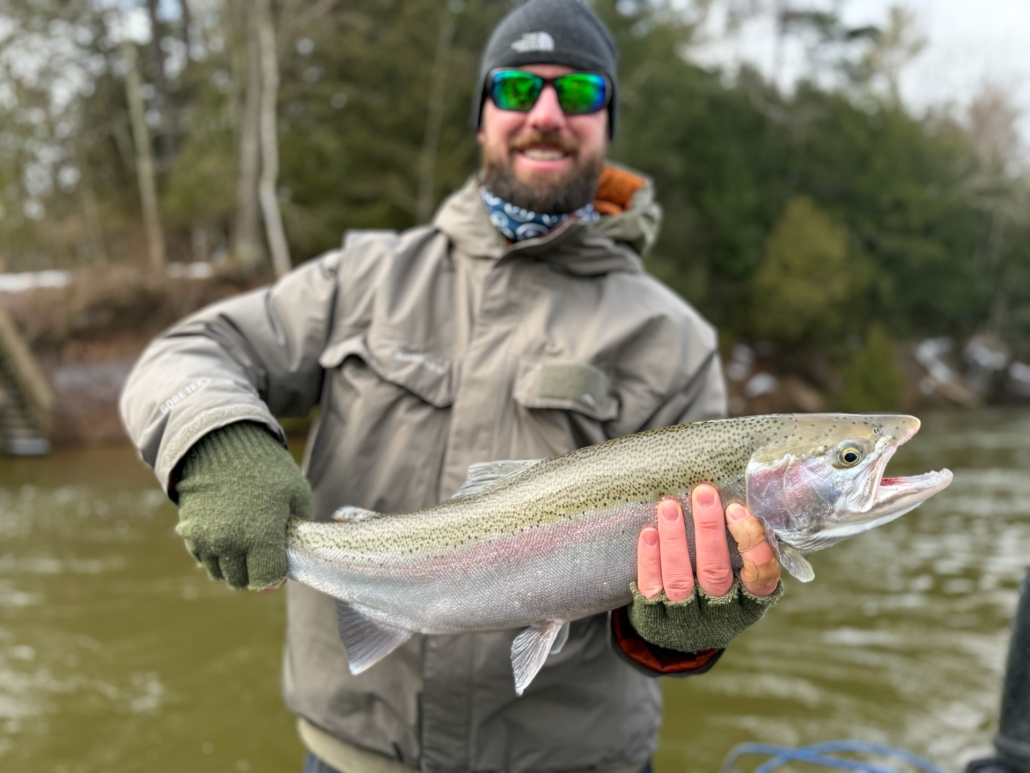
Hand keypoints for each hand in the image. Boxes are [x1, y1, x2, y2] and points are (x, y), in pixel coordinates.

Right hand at [175, 422, 310, 590]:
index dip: (276, 574)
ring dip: (234, 565)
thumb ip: (299, 532)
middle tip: (263, 550)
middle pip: (242, 581)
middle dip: (255, 571)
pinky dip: (215, 553)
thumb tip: (290, 564)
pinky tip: (227, 532)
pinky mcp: (189, 532)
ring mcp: (206, 539)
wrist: (221, 442)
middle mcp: (229, 543)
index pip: (266, 579)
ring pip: (221, 573)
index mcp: (260, 535)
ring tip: (245, 540)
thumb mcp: (296, 492)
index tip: (279, 562)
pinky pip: (204, 558)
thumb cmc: (266, 467)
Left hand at [628, 484, 782, 652]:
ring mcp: (685, 616)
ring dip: (675, 539)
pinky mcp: (655, 615)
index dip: (751, 544)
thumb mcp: (741, 583)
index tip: (736, 509)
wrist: (680, 638)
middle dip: (709, 529)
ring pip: (679, 578)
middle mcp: (719, 611)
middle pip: (715, 571)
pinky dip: (649, 558)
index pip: (760, 576)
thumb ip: (744, 552)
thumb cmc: (718, 596)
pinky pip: (651, 585)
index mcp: (748, 602)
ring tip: (670, 505)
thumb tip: (741, 502)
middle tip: (703, 493)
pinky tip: (649, 532)